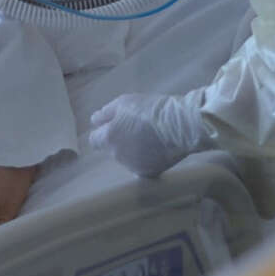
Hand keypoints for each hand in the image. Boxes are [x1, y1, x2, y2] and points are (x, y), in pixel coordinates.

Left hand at [91, 92, 209, 178]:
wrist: (180, 125)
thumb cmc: (151, 109)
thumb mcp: (125, 102)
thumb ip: (106, 113)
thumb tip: (95, 120)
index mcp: (109, 137)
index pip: (95, 140)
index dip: (102, 132)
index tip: (114, 126)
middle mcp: (117, 155)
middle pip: (112, 148)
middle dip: (119, 139)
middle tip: (137, 127)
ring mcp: (133, 166)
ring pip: (126, 158)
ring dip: (132, 149)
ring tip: (150, 136)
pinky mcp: (148, 173)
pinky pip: (141, 166)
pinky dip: (145, 159)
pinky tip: (156, 148)